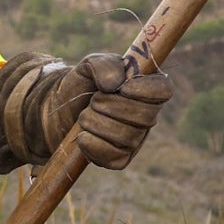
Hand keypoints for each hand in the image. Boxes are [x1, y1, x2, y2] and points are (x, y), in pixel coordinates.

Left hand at [43, 52, 175, 169]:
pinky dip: (93, 145)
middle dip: (111, 106)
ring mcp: (135, 139)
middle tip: (93, 100)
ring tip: (84, 116)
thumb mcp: (89, 66)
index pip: (164, 90)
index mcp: (146, 89)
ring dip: (97, 123)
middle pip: (144, 116)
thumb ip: (104, 65)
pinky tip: (82, 136)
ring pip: (126, 137)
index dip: (146, 90)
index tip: (123, 87)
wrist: (59, 110)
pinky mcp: (120, 158)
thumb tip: (115, 84)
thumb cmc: (82, 85)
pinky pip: (114, 157)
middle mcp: (147, 116)